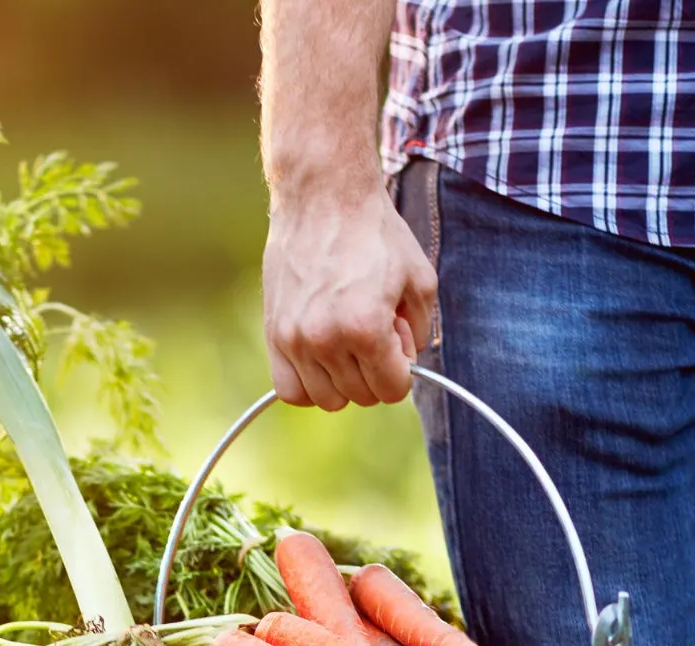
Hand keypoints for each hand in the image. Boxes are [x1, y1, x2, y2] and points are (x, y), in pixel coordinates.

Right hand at [262, 184, 435, 409]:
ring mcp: (295, 340)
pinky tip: (321, 360)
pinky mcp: (274, 335)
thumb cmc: (374, 233)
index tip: (397, 343)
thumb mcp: (420, 278)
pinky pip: (290, 390)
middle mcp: (326, 340)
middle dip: (375, 371)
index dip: (402, 371)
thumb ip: (420, 331)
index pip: (392, 391)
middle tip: (373, 331)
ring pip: (327, 399)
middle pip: (361, 396)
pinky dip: (309, 385)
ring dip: (343, 380)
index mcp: (366, 328)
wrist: (323, 197)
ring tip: (346, 342)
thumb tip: (405, 361)